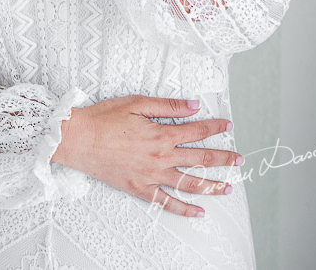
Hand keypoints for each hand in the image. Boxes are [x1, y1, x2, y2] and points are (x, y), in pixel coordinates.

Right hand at [52, 95, 240, 217]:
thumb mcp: (135, 103)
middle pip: (200, 158)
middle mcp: (162, 157)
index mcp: (161, 134)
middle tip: (239, 160)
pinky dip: (185, 210)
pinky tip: (199, 212)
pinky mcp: (140, 189)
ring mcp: (152, 176)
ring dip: (212, 185)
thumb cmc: (102, 119)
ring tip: (228, 187)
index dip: (215, 127)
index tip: (228, 125)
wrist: (77, 139)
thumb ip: (166, 105)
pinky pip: (167, 203)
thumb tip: (192, 104)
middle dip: (223, 158)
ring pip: (190, 183)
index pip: (197, 130)